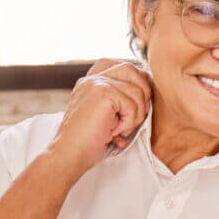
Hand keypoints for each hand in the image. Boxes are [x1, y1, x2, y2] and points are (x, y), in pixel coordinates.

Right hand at [49, 59, 151, 174]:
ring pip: (137, 91)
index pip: (118, 64)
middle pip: (131, 70)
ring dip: (136, 116)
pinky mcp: (102, 93)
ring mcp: (96, 83)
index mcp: (91, 82)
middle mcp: (92, 79)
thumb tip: (148, 82)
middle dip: (143, 93)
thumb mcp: (107, 115)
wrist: (70, 154)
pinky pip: (132, 105)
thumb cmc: (89, 141)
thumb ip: (121, 99)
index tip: (137, 98)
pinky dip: (128, 123)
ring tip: (119, 129)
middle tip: (134, 117)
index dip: (135, 77)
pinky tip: (113, 132)